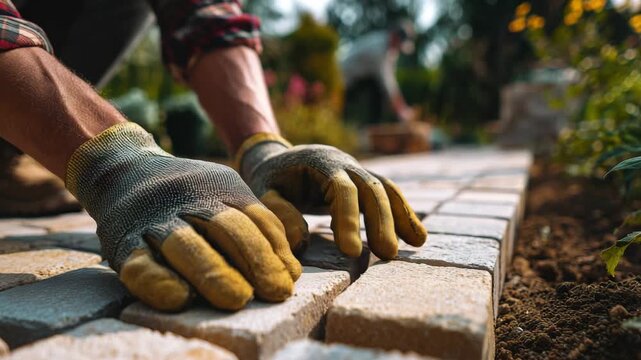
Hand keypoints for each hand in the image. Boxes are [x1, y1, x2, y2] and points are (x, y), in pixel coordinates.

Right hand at [66, 123, 300, 311]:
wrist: (123, 166)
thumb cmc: (187, 192)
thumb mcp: (224, 193)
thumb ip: (255, 227)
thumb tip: (292, 272)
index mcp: (220, 188)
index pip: (254, 218)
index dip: (274, 249)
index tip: (289, 279)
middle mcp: (189, 200)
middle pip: (226, 228)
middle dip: (255, 260)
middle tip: (276, 292)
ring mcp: (154, 218)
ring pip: (185, 244)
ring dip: (214, 272)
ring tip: (239, 298)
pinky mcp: (123, 239)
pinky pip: (140, 262)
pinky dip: (158, 281)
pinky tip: (179, 298)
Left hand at [236, 134, 427, 258]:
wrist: (277, 158)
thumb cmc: (269, 179)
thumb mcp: (263, 192)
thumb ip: (278, 213)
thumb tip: (300, 242)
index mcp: (319, 162)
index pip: (341, 189)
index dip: (348, 219)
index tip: (351, 251)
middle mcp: (343, 162)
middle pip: (370, 188)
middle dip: (382, 220)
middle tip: (387, 254)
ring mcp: (356, 168)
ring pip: (385, 188)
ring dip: (401, 215)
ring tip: (416, 244)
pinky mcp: (363, 180)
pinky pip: (387, 193)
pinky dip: (403, 213)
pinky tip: (417, 238)